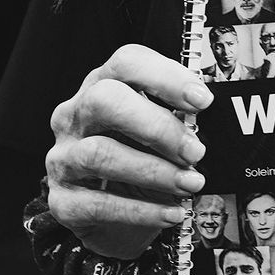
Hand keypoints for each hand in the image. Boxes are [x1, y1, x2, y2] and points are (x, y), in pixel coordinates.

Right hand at [46, 44, 213, 259]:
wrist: (106, 209)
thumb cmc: (137, 153)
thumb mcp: (155, 127)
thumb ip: (177, 116)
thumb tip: (212, 120)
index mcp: (101, 84)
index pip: (126, 63)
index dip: (166, 77)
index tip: (202, 101)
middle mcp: (74, 115)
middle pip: (104, 101)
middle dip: (156, 125)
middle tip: (196, 150)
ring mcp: (62, 156)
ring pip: (100, 154)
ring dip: (154, 171)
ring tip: (191, 183)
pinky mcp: (61, 200)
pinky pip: (98, 203)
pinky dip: (142, 211)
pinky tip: (172, 212)